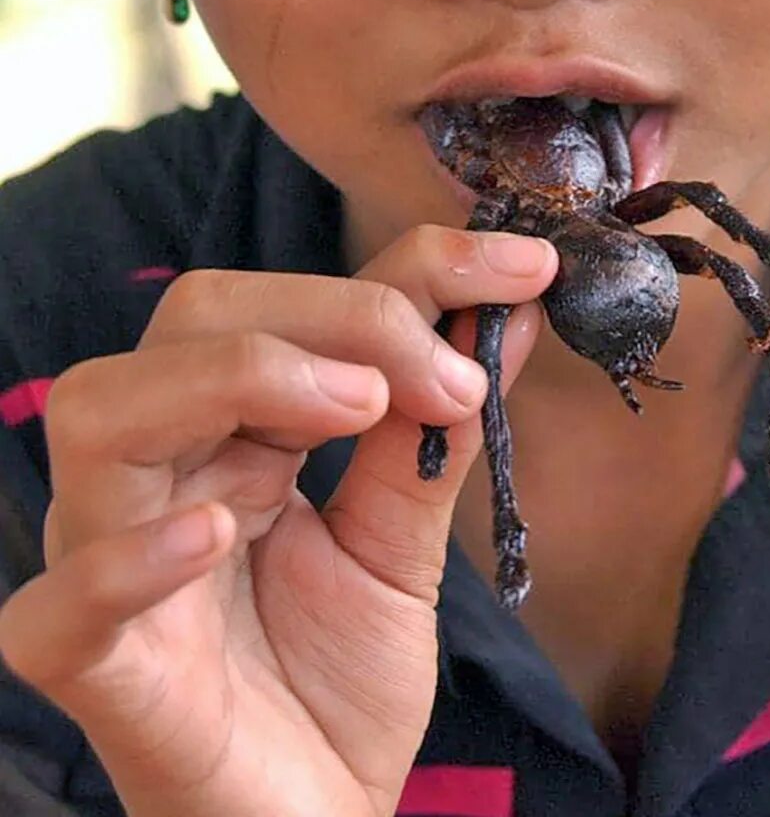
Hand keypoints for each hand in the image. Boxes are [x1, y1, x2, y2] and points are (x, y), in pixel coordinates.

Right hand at [0, 227, 556, 816]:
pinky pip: (61, 601)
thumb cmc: (337, 688)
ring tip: (351, 411)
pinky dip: (133, 554)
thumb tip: (504, 315)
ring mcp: (113, 560)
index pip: (290, 302)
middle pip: (194, 321)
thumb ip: (432, 433)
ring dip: (234, 382)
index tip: (521, 269)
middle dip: (330, 317)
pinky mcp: (96, 666)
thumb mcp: (401, 543)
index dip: (407, 269)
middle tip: (438, 374)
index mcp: (231, 432)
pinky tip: (216, 530)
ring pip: (103, 412)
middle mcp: (161, 471)